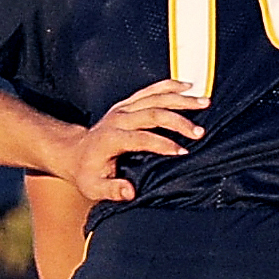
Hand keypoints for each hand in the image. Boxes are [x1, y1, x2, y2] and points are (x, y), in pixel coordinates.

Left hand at [56, 80, 208, 201]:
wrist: (74, 152)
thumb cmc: (87, 173)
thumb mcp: (94, 188)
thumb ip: (112, 190)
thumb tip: (130, 191)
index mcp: (110, 139)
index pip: (141, 138)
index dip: (163, 144)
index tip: (183, 152)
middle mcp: (117, 119)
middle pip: (152, 113)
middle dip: (178, 121)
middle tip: (200, 131)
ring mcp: (122, 108)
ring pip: (155, 97)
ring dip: (181, 100)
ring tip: (204, 103)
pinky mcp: (127, 103)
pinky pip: (151, 90)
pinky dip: (170, 86)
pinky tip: (189, 86)